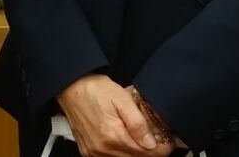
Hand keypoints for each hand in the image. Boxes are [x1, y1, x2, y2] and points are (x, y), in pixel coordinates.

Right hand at [55, 74, 171, 156]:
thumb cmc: (95, 90)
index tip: (168, 144)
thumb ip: (138, 123)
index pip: (145, 153)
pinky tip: (126, 142)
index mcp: (113, 136)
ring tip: (143, 140)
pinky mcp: (88, 153)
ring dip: (137, 153)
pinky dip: (122, 153)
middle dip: (150, 152)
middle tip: (159, 141)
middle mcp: (102, 150)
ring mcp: (94, 153)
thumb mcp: (122, 98)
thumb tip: (152, 144)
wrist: (70, 88)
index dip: (161, 150)